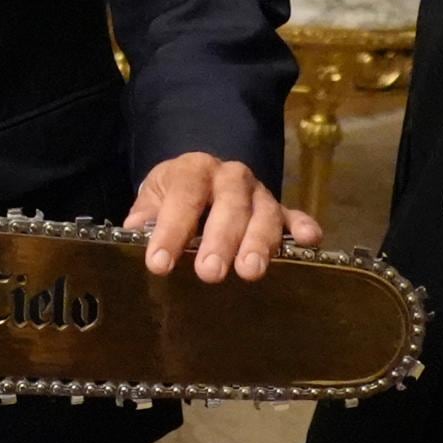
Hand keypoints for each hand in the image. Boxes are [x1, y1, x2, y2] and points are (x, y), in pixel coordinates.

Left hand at [130, 153, 306, 280]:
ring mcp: (259, 193)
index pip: (183, 195)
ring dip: (258, 243)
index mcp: (194, 170)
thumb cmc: (175, 195)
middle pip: (230, 204)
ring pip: (263, 214)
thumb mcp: (154, 197)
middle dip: (220, 239)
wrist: (202, 176)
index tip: (159, 263)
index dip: (171, 229)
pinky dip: (303, 227)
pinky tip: (310, 241)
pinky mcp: (280, 210)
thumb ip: (145, 214)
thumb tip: (132, 232)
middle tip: (209, 272)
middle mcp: (230, 177)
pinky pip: (294, 216)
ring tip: (249, 272)